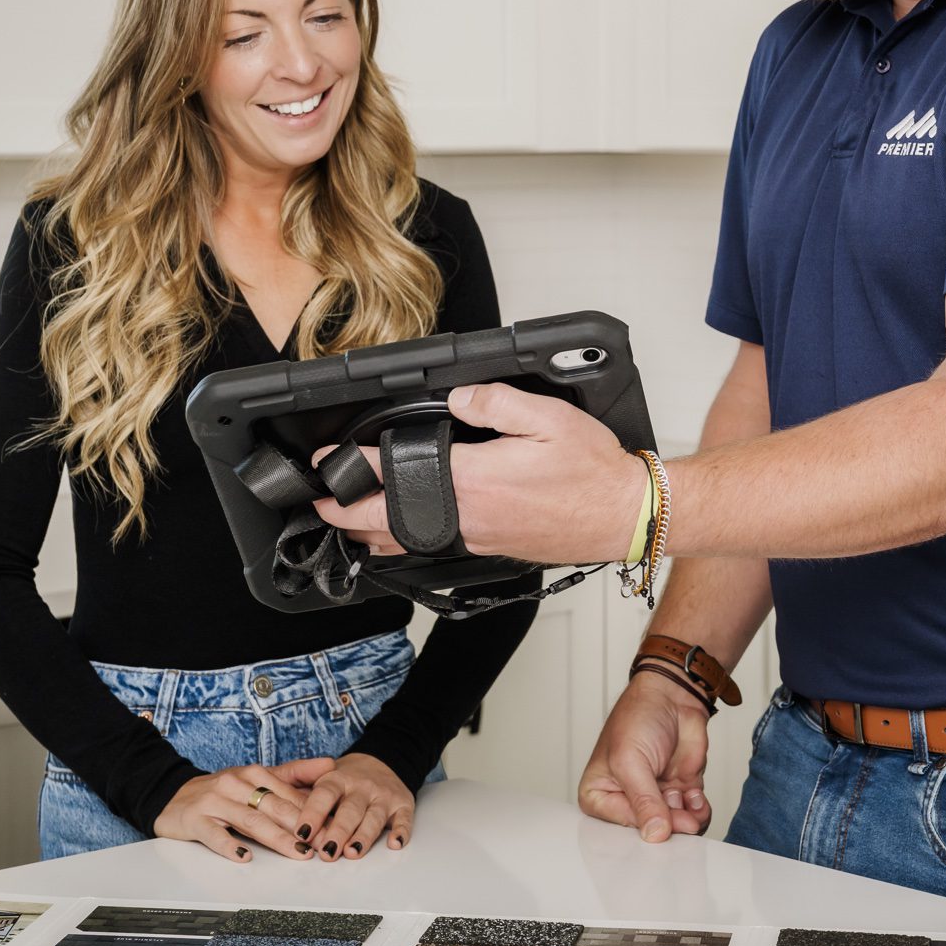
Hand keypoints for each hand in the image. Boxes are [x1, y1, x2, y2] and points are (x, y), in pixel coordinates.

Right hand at [151, 759, 329, 862]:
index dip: (315, 813)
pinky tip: (244, 856)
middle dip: (303, 826)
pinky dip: (229, 845)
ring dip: (277, 837)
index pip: (291, 794)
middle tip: (325, 844)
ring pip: (251, 820)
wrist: (173, 796)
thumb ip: (293, 773)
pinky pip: (214, 834)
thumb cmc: (222, 792)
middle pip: (275, 806)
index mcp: (255, 773)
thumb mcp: (256, 778)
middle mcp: (236, 783)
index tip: (335, 828)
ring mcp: (215, 801)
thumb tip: (330, 765)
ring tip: (297, 851)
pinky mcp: (195, 819)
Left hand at [278, 751, 415, 858]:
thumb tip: (278, 811)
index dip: (312, 813)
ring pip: (374, 817)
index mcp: (337, 778)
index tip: (300, 833)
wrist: (383, 761)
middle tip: (327, 852)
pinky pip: (404, 819)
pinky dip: (401, 832)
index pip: (323, 794)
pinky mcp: (402, 805)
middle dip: (338, 831)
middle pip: (349, 810)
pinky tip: (394, 843)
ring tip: (352, 852)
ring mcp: (383, 796)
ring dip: (363, 836)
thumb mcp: (321, 777)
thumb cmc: (346, 780)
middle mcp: (361, 786)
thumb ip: (300, 791)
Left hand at [312, 383, 643, 563]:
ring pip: (408, 544)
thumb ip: (496, 401)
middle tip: (320, 502)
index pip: (395, 474)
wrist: (624, 516)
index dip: (352, 468)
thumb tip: (459, 397)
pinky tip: (401, 535)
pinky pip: (436, 548)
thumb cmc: (593, 472)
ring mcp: (479, 538)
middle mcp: (469, 516)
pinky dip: (406, 543)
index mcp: (474, 480)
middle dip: (345, 514)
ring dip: (371, 535)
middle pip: (386, 525)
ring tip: (348, 523)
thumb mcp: (548, 418)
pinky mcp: (493, 548)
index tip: (326, 462)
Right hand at [578, 672, 711, 841]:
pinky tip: (694, 795)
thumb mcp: (630, 761)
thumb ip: (642, 800)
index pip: (618, 826)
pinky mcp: (680, 792)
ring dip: (685, 819)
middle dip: (668, 827)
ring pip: (675, 828)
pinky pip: (693, 816)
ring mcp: (656, 797)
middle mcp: (627, 799)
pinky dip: (698, 809)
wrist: (673, 695)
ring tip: (686, 799)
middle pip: (649, 832)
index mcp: (600, 794)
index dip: (640, 828)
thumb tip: (654, 834)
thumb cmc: (638, 717)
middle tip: (679, 818)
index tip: (656, 827)